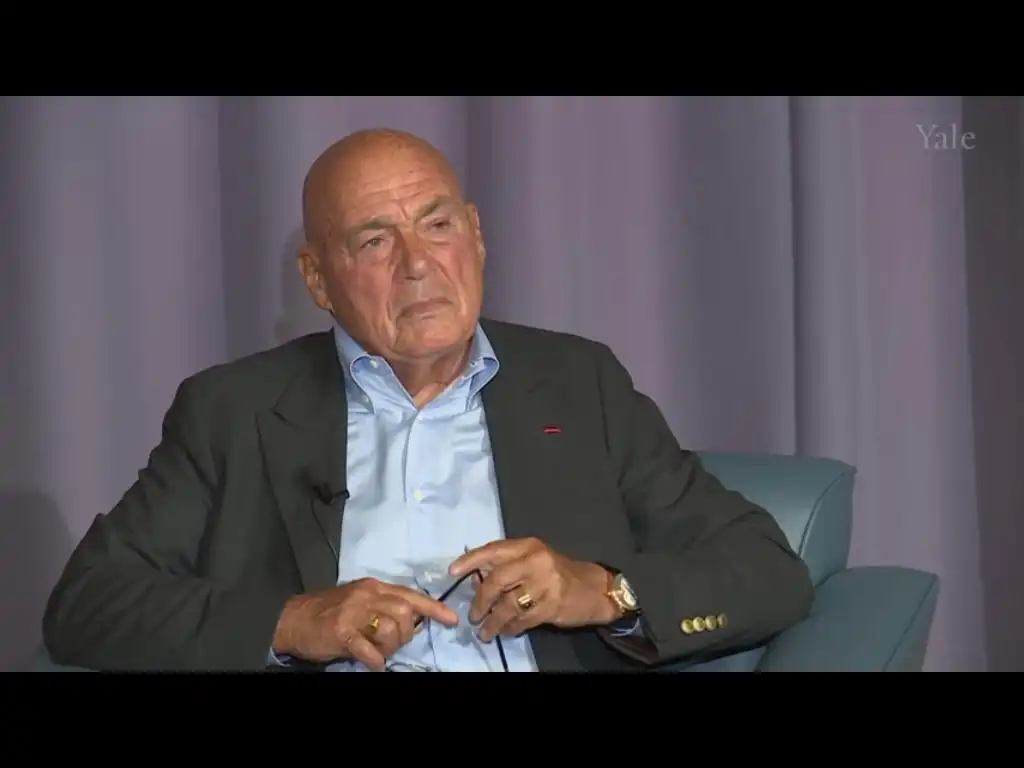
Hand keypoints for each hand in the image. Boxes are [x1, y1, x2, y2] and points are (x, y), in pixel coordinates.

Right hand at [273, 578, 458, 669]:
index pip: (411, 595)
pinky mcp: (341, 632)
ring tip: (378, 652)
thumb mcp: (359, 600)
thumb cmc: (328, 611)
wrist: (292, 618)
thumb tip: (412, 619)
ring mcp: (353, 613)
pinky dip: (375, 660)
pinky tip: (372, 662)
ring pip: (390, 630)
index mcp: (373, 587)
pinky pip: (368, 650)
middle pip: (404, 612)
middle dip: (407, 632)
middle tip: (394, 643)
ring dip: (390, 647)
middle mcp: (366, 595)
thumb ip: (384, 605)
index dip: (434, 608)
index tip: (452, 619)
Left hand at [449, 537, 619, 641]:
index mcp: (528, 546)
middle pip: (497, 580)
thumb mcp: (535, 560)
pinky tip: (506, 631)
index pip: (493, 550)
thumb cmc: (558, 573)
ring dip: (493, 621)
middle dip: (480, 601)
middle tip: (473, 615)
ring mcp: (545, 584)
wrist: (594, 589)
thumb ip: (509, 565)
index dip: (470, 560)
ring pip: (508, 605)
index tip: (452, 572)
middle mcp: (536, 561)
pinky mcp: (552, 605)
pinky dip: (511, 628)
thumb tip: (476, 580)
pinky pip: (523, 620)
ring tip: (484, 631)